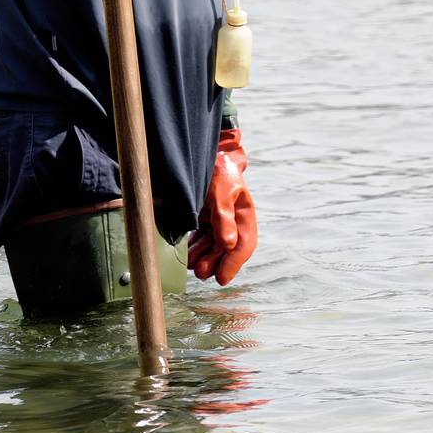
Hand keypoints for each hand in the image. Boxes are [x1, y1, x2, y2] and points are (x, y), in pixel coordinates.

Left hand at [187, 128, 257, 286]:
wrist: (207, 153)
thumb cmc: (217, 169)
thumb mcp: (220, 190)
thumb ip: (223, 216)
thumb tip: (228, 244)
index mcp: (244, 214)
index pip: (243, 244)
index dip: (233, 263)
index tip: (222, 278)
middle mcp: (233, 220)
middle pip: (227, 249)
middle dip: (215, 263)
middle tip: (202, 273)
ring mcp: (219, 220)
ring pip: (213, 246)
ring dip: (204, 258)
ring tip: (193, 265)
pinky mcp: (205, 218)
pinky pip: (203, 238)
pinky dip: (196, 248)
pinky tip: (188, 255)